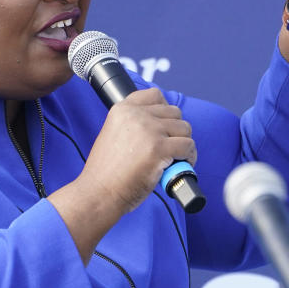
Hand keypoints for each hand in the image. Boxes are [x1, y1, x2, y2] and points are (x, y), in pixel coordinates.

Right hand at [79, 87, 195, 212]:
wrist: (99, 192)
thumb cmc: (106, 171)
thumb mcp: (112, 134)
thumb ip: (132, 124)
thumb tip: (161, 125)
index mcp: (122, 109)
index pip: (155, 95)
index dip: (164, 110)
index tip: (163, 126)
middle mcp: (136, 115)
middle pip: (174, 112)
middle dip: (175, 130)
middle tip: (169, 147)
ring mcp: (149, 131)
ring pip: (184, 128)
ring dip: (184, 143)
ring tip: (176, 158)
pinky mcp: (159, 149)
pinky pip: (188, 146)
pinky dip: (189, 157)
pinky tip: (180, 165)